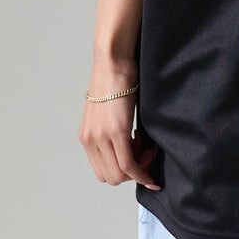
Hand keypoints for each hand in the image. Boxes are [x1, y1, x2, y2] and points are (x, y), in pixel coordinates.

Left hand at [78, 61, 160, 189]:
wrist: (113, 60)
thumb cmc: (116, 80)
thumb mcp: (108, 111)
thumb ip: (112, 130)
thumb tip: (132, 146)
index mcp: (86, 137)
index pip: (102, 171)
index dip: (122, 171)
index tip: (139, 154)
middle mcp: (90, 141)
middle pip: (110, 177)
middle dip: (131, 172)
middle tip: (146, 152)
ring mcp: (101, 138)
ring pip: (119, 175)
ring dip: (138, 168)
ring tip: (148, 147)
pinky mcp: (116, 131)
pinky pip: (128, 163)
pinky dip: (141, 169)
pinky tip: (152, 156)